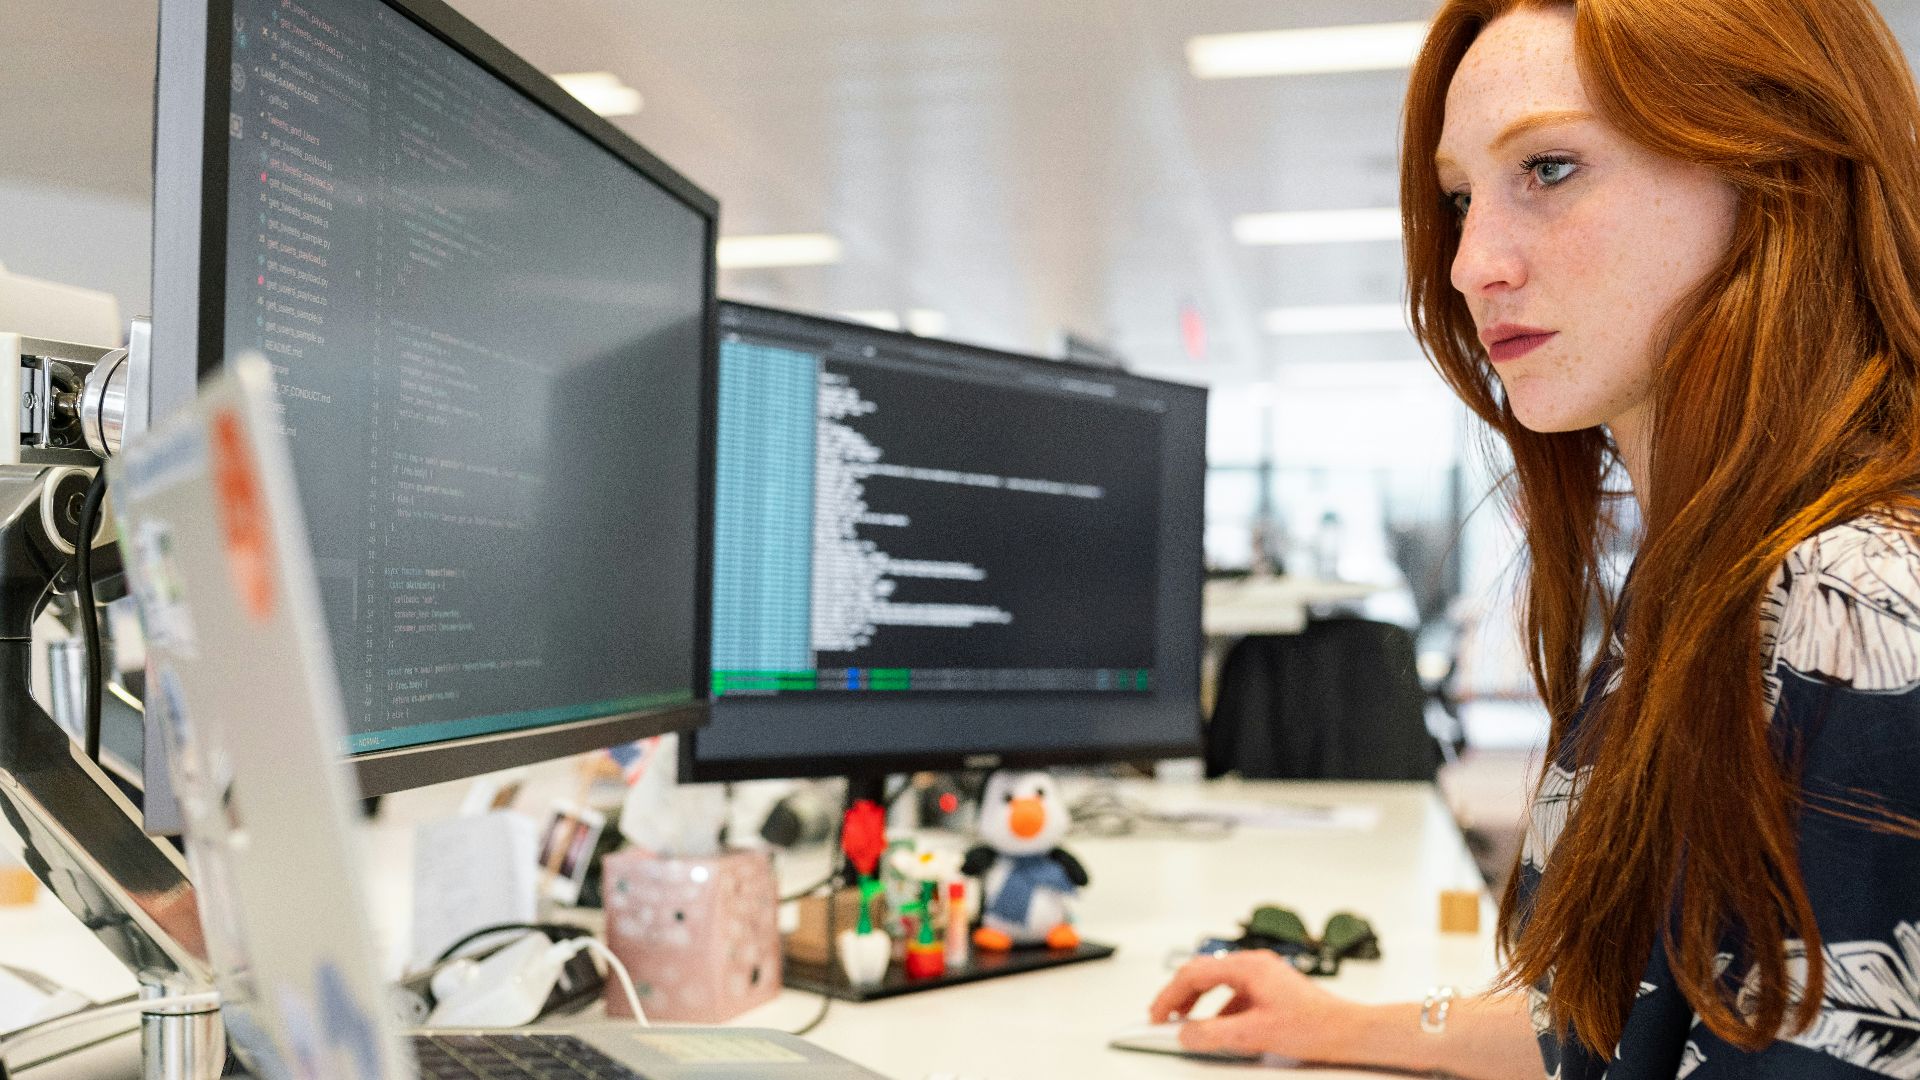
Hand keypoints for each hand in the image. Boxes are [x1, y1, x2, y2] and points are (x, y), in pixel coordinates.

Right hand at [1147, 950, 1354, 1061]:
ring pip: (1218, 984)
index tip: (1156, 1015)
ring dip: (1199, 1004)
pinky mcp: (1271, 990)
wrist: (1350, 1032)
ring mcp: (1264, 976)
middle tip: (1163, 1018)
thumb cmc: (1315, 1026)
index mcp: (1248, 967)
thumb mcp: (1255, 1034)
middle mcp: (1254, 965)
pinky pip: (1235, 995)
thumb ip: (1214, 1034)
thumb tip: (1186, 1033)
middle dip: (1179, 997)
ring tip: (1187, 1024)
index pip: (1193, 974)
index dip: (1168, 996)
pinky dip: (1219, 1010)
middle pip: (1203, 974)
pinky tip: (1221, 1030)